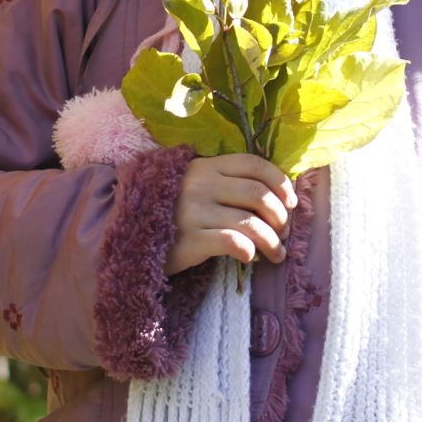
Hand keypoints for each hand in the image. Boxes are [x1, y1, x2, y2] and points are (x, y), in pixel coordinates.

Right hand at [163, 154, 297, 276]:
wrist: (130, 237)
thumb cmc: (171, 213)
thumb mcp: (195, 187)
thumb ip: (226, 184)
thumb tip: (276, 199)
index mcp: (206, 166)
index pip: (254, 164)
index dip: (280, 182)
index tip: (291, 202)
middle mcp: (201, 183)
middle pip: (258, 194)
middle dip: (280, 216)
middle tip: (284, 233)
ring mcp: (194, 210)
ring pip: (250, 222)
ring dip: (272, 241)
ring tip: (277, 254)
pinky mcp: (190, 238)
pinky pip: (232, 242)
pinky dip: (248, 250)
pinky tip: (249, 257)